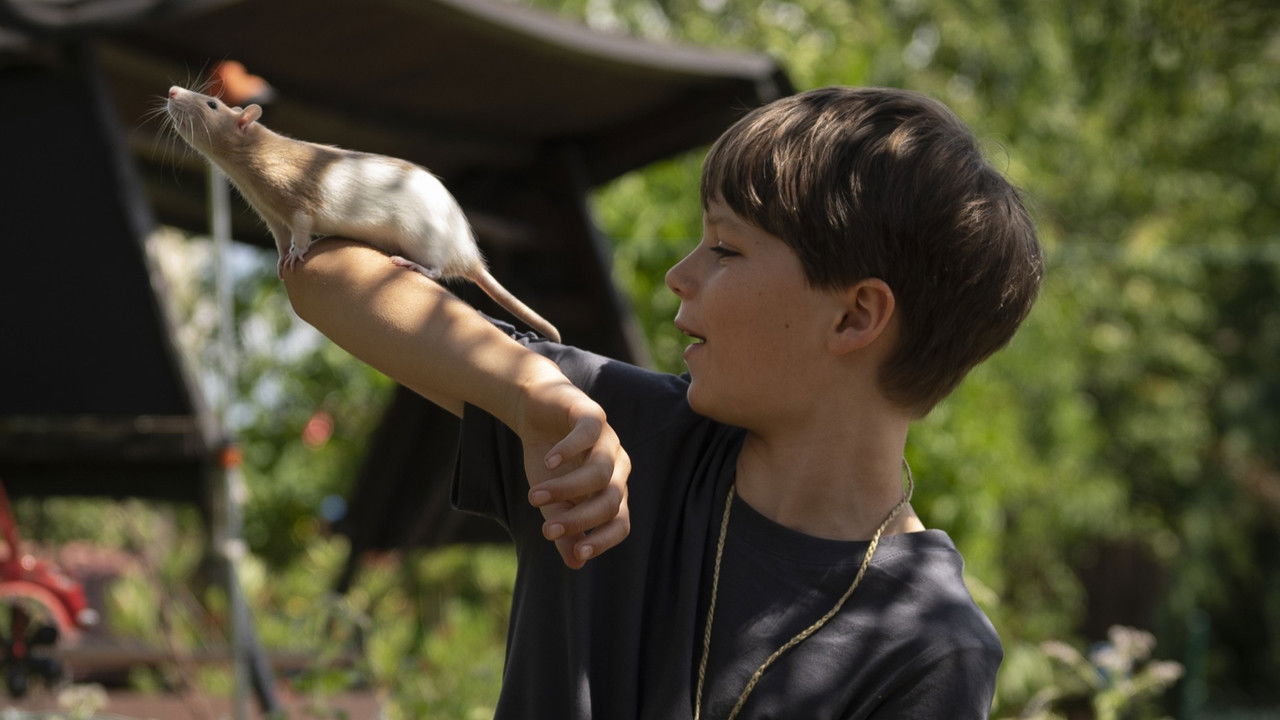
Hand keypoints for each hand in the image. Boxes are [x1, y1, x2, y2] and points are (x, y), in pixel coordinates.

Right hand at [514, 377, 630, 568]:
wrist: (536, 411)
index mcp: (613, 490)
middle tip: (547, 530)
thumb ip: (563, 529)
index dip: (603, 541)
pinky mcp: (592, 415)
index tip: (577, 554)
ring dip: (566, 489)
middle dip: (578, 520)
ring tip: (534, 497)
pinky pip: (589, 434)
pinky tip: (548, 463)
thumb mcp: (551, 500)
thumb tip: (575, 565)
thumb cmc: (548, 462)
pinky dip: (569, 450)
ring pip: (600, 472)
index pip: (621, 522)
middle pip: (610, 500)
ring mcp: (608, 440)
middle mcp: (618, 467)